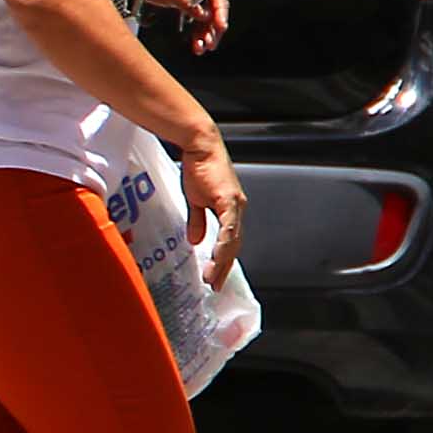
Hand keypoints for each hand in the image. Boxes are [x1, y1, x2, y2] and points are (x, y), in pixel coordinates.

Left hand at [149, 0, 228, 47]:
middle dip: (213, 27)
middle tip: (210, 43)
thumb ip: (188, 3)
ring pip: (206, 18)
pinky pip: (196, 21)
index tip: (220, 25)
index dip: (220, 11)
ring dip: (205, 34)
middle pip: (214, 8)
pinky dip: (196, 33)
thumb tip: (205, 16)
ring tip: (201, 48)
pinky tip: (196, 45)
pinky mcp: (188, 5)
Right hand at [179, 136, 246, 278]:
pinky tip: (217, 255)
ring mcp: (235, 205)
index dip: (223, 261)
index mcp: (230, 210)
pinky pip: (228, 226)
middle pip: (234, 245)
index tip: (215, 278)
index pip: (230, 241)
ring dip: (222, 260)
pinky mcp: (229, 199)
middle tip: (215, 286)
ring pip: (233, 240)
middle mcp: (237, 209)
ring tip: (213, 276)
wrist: (200, 146)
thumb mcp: (195, 199)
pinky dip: (224, 242)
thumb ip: (197, 221)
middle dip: (224, 267)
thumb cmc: (199, 167)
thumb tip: (196, 241)